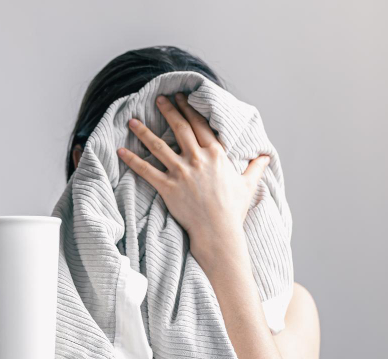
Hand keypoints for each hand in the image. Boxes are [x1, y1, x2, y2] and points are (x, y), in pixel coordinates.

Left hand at [117, 92, 269, 270]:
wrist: (218, 231)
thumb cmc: (233, 210)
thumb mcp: (247, 185)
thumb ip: (255, 167)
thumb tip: (266, 157)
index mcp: (216, 154)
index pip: (200, 125)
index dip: (189, 109)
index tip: (182, 98)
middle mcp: (197, 159)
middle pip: (180, 128)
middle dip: (168, 110)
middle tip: (159, 99)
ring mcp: (181, 172)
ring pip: (159, 146)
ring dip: (144, 131)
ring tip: (133, 121)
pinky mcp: (168, 187)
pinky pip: (146, 170)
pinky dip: (132, 160)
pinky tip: (121, 151)